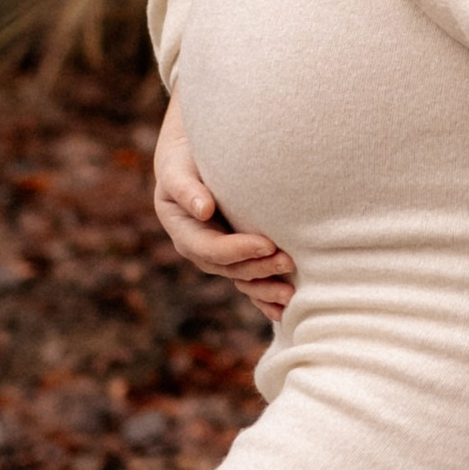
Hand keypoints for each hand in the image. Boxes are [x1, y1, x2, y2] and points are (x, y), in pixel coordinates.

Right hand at [151, 97, 293, 315]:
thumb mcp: (177, 169)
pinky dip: (265, 299)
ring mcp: (218, 258)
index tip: (268, 243)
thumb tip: (204, 210)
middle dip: (259, 269)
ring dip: (265, 288)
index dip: (238, 249)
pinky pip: (249, 283)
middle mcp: (199, 250)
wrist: (194, 159)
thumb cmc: (185, 160)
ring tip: (291, 293)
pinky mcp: (236, 258)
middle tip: (289, 261)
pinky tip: (285, 310)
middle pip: (230, 268)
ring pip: (241, 280)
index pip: (211, 248)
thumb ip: (187, 188)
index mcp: (183, 231)